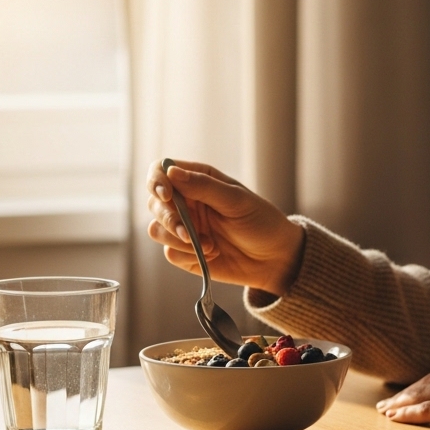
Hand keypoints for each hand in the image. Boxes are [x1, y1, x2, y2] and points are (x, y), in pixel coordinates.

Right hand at [146, 159, 305, 295]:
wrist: (275, 258)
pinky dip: (187, 256)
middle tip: (187, 232)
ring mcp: (184, 229)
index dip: (157, 181)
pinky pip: (170, 253)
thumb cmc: (261, 222)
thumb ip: (204, 186)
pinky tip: (212, 254)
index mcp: (198, 181)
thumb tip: (171, 172)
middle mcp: (187, 203)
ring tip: (208, 246)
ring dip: (177, 239)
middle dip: (167, 218)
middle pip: (154, 203)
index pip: (161, 171)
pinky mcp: (186, 253)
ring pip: (156, 229)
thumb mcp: (237, 200)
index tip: (167, 195)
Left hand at [375, 356, 429, 429]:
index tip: (413, 390)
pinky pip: (427, 411)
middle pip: (427, 382)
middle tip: (388, 401)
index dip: (426, 384)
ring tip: (385, 411)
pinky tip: (395, 418)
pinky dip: (408, 414)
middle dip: (406, 392)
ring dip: (400, 403)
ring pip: (421, 394)